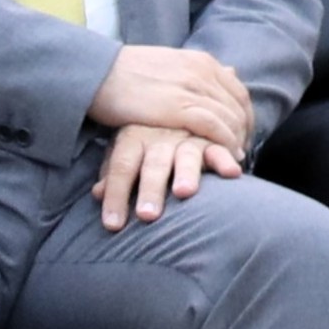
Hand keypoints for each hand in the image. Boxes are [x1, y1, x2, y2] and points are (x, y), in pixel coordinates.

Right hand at [88, 43, 252, 155]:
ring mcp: (192, 88)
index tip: (243, 136)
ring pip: (230, 118)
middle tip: (241, 153)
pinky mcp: (179, 107)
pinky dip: (225, 143)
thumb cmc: (127, 73)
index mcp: (201, 61)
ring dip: (237, 142)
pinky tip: (226, 157)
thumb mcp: (169, 66)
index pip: (238, 91)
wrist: (99, 72)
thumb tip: (227, 74)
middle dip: (244, 132)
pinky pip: (214, 127)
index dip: (245, 117)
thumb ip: (195, 74)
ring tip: (235, 161)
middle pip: (239, 106)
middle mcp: (203, 72)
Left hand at [92, 120, 228, 228]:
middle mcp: (159, 136)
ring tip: (184, 193)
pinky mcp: (210, 138)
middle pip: (153, 164)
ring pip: (186, 155)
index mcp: (132, 137)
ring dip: (186, 174)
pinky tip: (232, 173)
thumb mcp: (124, 150)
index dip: (116, 195)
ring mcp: (186, 136)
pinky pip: (219, 148)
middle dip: (150, 189)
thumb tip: (96, 194)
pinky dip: (225, 159)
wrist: (172, 103)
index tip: (113, 225)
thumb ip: (112, 172)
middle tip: (147, 216)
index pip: (121, 167)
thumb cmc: (144, 139)